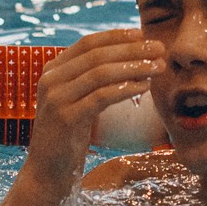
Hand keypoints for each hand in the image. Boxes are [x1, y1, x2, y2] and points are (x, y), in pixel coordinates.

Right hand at [23, 29, 164, 186]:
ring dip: (134, 67)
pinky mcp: (66, 118)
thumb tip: (131, 56)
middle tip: (159, 48)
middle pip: (97, 55)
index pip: (87, 43)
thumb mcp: (77, 100)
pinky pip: (102, 97)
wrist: (47, 171)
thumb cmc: (69, 135)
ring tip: (157, 67)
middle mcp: (50, 80)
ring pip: (101, 73)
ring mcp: (56, 98)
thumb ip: (92, 78)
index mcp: (53, 70)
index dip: (116, 36)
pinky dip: (126, 88)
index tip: (142, 34)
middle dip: (131, 49)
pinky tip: (144, 86)